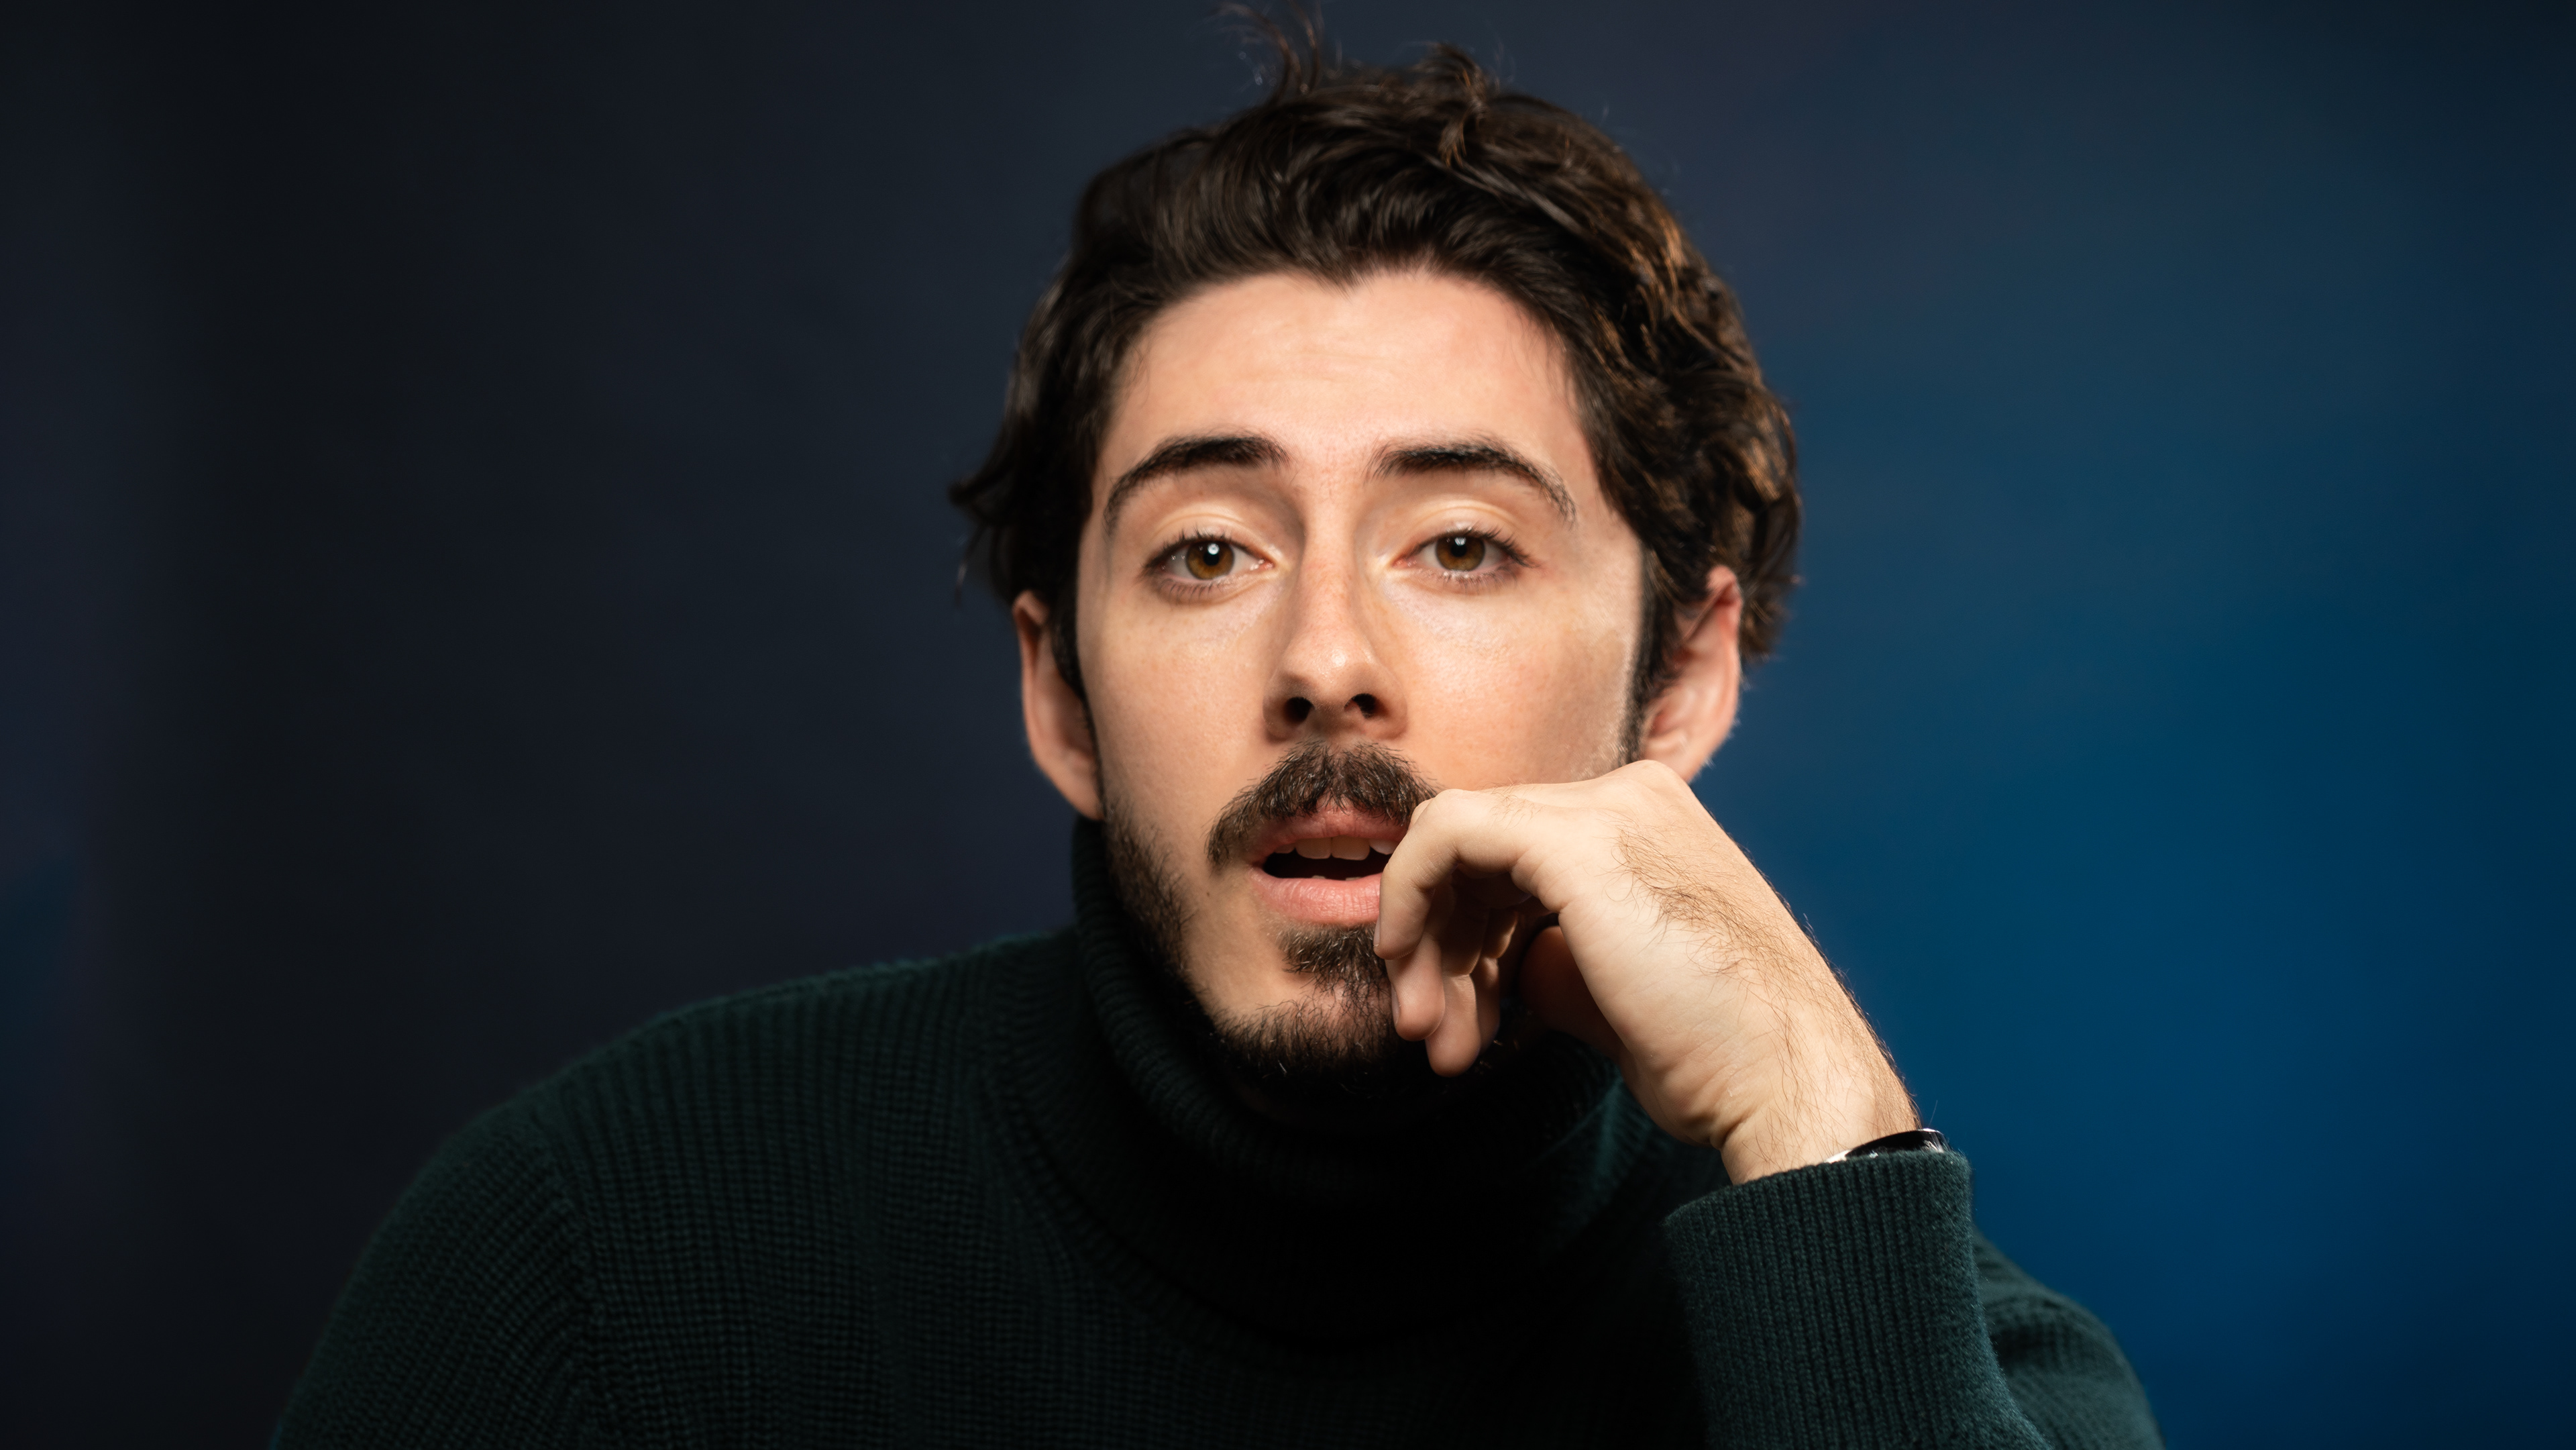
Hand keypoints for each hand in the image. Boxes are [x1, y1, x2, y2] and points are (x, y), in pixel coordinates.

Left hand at [1372, 760, 1916, 1182]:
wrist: (1782, 1079)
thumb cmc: (1718, 1055)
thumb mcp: (1617, 991)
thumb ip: (1555, 956)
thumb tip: (1504, 962)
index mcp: (1647, 826)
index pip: (1518, 860)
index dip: (1468, 937)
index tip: (1456, 1020)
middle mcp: (1629, 799)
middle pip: (1482, 852)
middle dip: (1439, 946)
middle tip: (1429, 1033)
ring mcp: (1605, 809)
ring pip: (1454, 843)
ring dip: (1424, 944)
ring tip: (1432, 1039)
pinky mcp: (1572, 840)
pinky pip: (1445, 834)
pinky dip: (1407, 895)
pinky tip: (1408, 967)